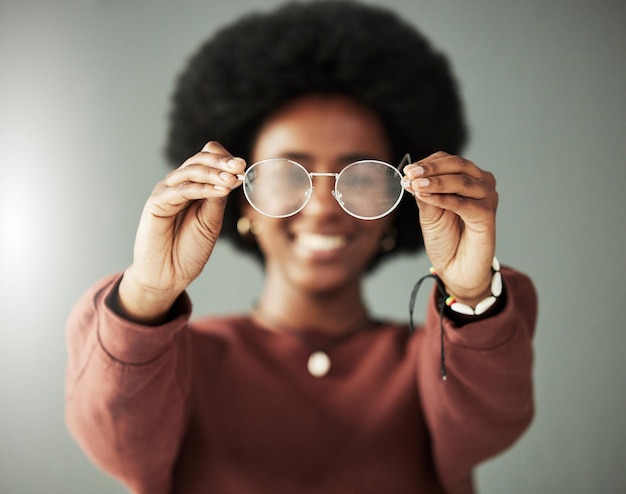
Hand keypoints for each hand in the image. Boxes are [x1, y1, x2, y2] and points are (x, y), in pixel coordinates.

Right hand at [117, 141, 244, 322]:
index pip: (208, 160)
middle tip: (240, 166)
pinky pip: (181, 190)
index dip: (225, 159)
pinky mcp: (156, 203)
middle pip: (199, 160)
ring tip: (232, 179)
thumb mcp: (211, 222)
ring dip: (214, 173)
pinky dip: (202, 188)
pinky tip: (220, 190)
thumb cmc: (189, 250)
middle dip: (222, 162)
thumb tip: (233, 176)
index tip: (243, 166)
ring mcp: (166, 192)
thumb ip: (218, 199)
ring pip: (191, 171)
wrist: (168, 275)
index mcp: (193, 186)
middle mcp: (179, 185)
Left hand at [403, 152, 497, 305]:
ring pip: (461, 182)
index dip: (428, 163)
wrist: (455, 269)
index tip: (408, 170)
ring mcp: (486, 198)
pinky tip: (426, 197)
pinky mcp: (487, 215)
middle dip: (431, 169)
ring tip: (415, 185)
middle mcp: (481, 185)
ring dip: (436, 182)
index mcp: (467, 179)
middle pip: (458, 165)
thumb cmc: (445, 240)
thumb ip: (424, 195)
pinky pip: (463, 203)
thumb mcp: (429, 214)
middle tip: (411, 174)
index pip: (449, 161)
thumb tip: (412, 178)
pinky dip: (443, 199)